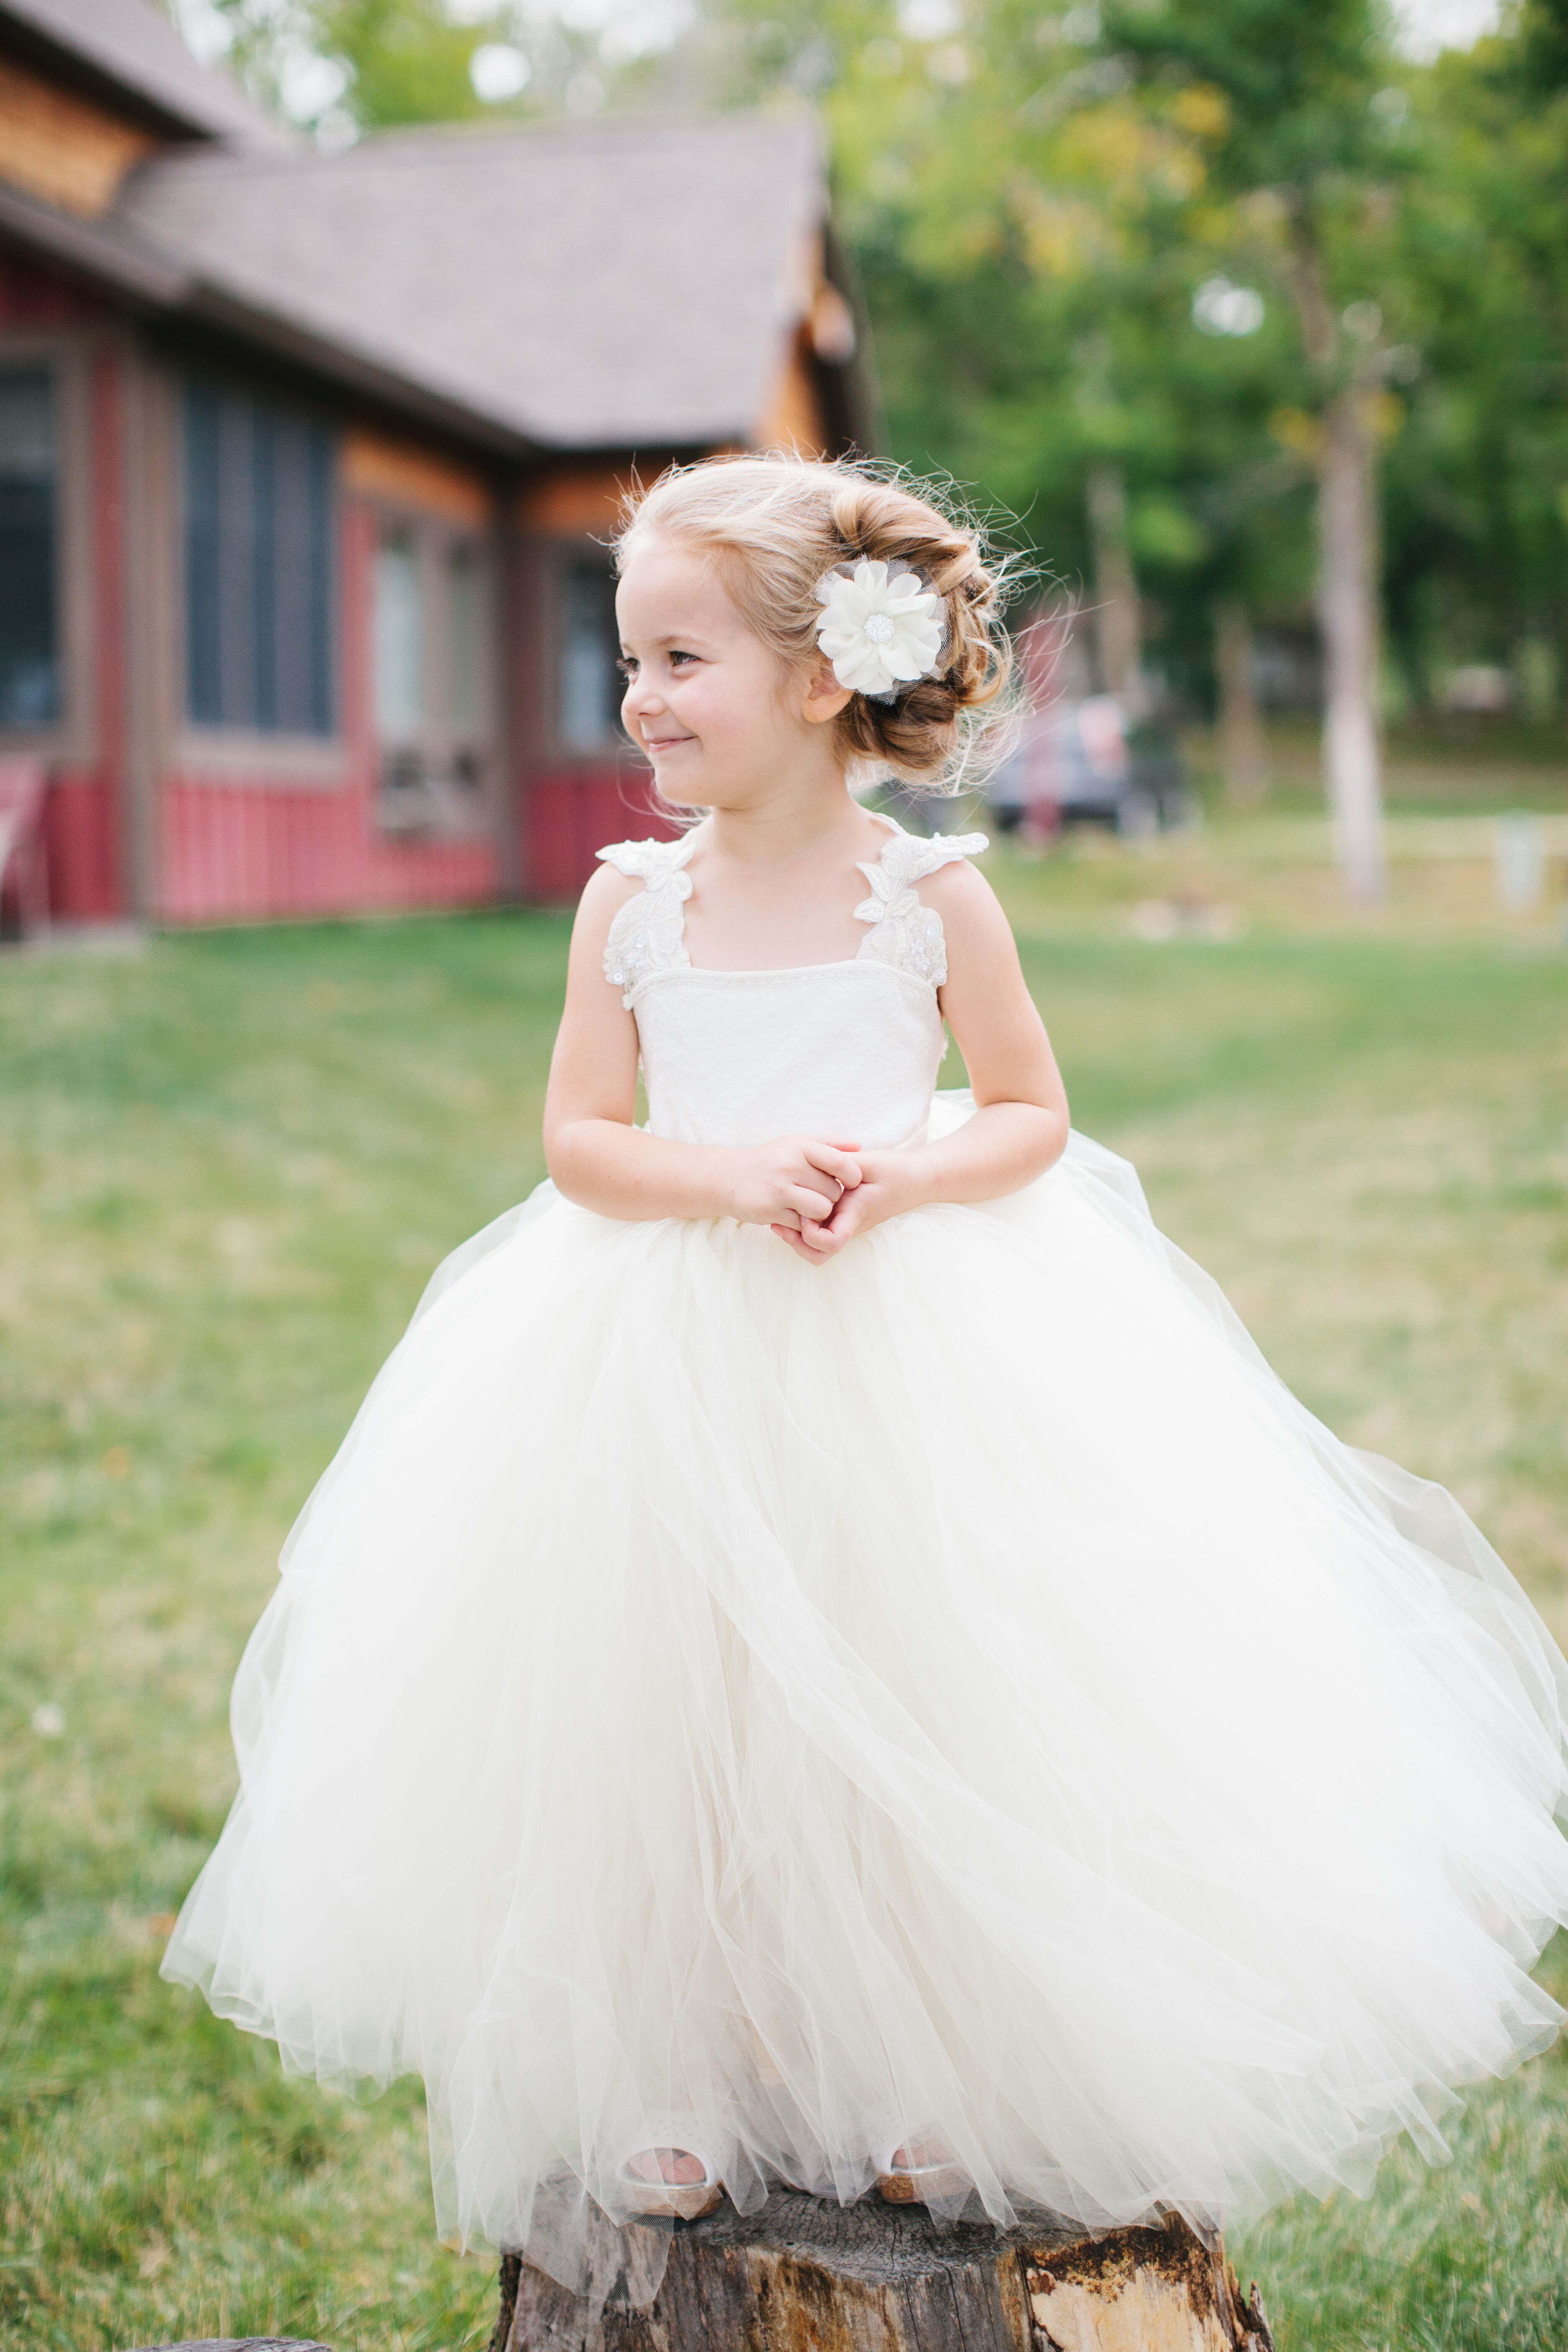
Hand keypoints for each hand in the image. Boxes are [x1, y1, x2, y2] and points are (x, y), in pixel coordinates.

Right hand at [725, 1136, 861, 1231]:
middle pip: (834, 1192)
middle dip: (831, 1198)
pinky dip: (800, 1224)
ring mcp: (779, 1189)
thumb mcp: (795, 1144)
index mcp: (800, 1147)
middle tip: (818, 1195)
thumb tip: (857, 1146)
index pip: (842, 1164)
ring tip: (807, 1207)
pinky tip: (790, 1214)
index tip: (846, 1182)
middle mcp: (790, 1166)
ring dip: (818, 1214)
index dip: (852, 1177)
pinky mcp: (770, 1210)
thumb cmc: (769, 1160)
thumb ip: (827, 1144)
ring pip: (821, 1210)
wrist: (727, 1177)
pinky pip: (801, 1224)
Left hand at [770, 1148, 924, 1264]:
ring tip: (784, 1215)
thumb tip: (811, 1164)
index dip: (811, 1234)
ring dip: (798, 1237)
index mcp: (855, 1214)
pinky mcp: (845, 1220)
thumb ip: (840, 1163)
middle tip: (781, 1222)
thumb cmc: (895, 1170)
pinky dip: (805, 1226)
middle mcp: (849, 1226)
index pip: (831, 1242)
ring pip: (817, 1248)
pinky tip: (797, 1206)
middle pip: (817, 1254)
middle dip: (796, 1243)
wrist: (917, 1180)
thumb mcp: (868, 1162)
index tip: (805, 1212)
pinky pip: (821, 1234)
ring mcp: (846, 1226)